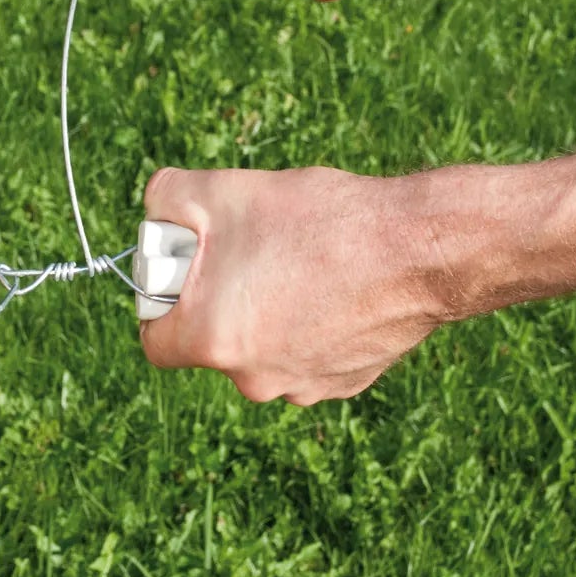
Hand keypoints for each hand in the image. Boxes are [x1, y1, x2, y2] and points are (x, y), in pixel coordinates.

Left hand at [138, 165, 445, 404]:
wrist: (419, 249)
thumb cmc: (319, 219)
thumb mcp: (224, 189)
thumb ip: (168, 200)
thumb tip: (157, 213)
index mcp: (213, 341)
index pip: (156, 342)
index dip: (162, 301)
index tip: (190, 270)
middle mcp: (254, 380)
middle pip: (214, 343)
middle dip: (222, 300)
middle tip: (254, 252)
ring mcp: (303, 388)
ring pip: (263, 349)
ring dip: (270, 313)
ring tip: (301, 263)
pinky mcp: (346, 383)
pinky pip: (308, 354)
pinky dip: (313, 324)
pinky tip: (337, 285)